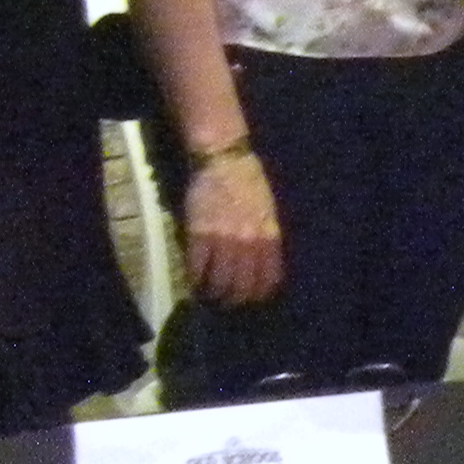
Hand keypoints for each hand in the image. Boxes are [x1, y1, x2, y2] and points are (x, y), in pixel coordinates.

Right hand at [183, 150, 285, 307]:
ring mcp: (224, 239)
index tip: (253, 299)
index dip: (260, 293)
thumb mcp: (269, 210)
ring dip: (214, 294)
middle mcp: (249, 242)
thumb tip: (264, 260)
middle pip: (243, 284)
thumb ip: (267, 236)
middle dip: (235, 299)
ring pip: (220, 281)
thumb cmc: (249, 181)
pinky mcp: (200, 233)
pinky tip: (193, 282)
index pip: (269, 276)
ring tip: (209, 296)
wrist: (224, 161)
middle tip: (227, 302)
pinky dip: (195, 279)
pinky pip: (197, 266)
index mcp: (269, 235)